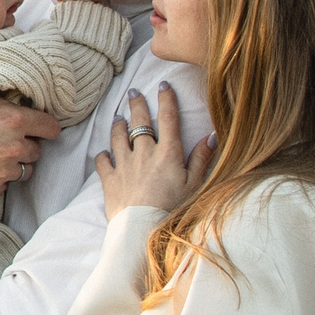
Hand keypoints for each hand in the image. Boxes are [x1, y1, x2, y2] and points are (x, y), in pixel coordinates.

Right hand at [0, 95, 59, 198]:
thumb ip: (6, 102)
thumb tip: (24, 103)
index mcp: (14, 120)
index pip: (51, 128)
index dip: (45, 127)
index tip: (39, 129)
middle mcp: (12, 147)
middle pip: (37, 152)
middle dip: (24, 146)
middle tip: (3, 140)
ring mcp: (0, 172)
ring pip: (22, 171)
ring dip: (11, 165)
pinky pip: (2, 187)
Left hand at [94, 85, 214, 217]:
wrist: (143, 229)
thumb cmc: (173, 209)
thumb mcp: (195, 184)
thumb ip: (202, 158)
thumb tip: (212, 135)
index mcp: (168, 152)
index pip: (168, 118)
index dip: (166, 98)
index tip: (163, 85)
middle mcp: (144, 153)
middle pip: (139, 122)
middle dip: (137, 104)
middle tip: (134, 92)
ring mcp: (124, 164)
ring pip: (118, 137)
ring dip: (118, 125)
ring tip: (118, 117)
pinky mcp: (109, 179)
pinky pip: (102, 161)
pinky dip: (102, 155)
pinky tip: (104, 153)